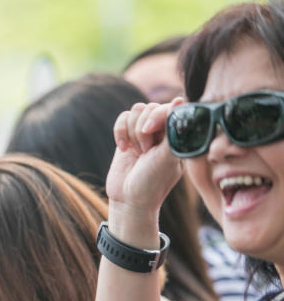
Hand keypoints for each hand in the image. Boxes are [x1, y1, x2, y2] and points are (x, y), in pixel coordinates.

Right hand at [106, 100, 184, 228]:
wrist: (129, 199)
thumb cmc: (152, 182)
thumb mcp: (167, 157)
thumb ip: (174, 129)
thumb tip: (180, 100)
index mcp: (177, 134)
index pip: (170, 108)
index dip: (158, 117)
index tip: (151, 138)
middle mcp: (162, 130)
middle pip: (151, 107)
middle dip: (143, 130)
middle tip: (145, 152)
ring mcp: (144, 132)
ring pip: (136, 110)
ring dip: (132, 132)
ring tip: (137, 152)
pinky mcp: (127, 135)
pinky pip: (122, 118)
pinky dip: (120, 132)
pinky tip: (123, 148)